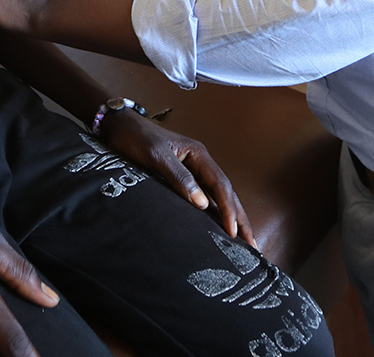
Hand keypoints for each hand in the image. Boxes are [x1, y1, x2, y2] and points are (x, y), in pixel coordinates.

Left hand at [96, 109, 256, 246]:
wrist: (120, 128)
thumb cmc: (138, 139)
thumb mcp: (157, 157)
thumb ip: (179, 177)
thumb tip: (202, 204)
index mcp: (199, 155)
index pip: (221, 185)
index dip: (229, 210)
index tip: (233, 232)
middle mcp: (200, 163)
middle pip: (227, 193)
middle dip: (240, 218)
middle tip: (252, 244)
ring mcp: (193, 170)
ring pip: (218, 197)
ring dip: (231, 217)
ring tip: (243, 241)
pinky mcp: (182, 178)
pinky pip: (204, 197)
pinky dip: (214, 213)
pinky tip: (217, 227)